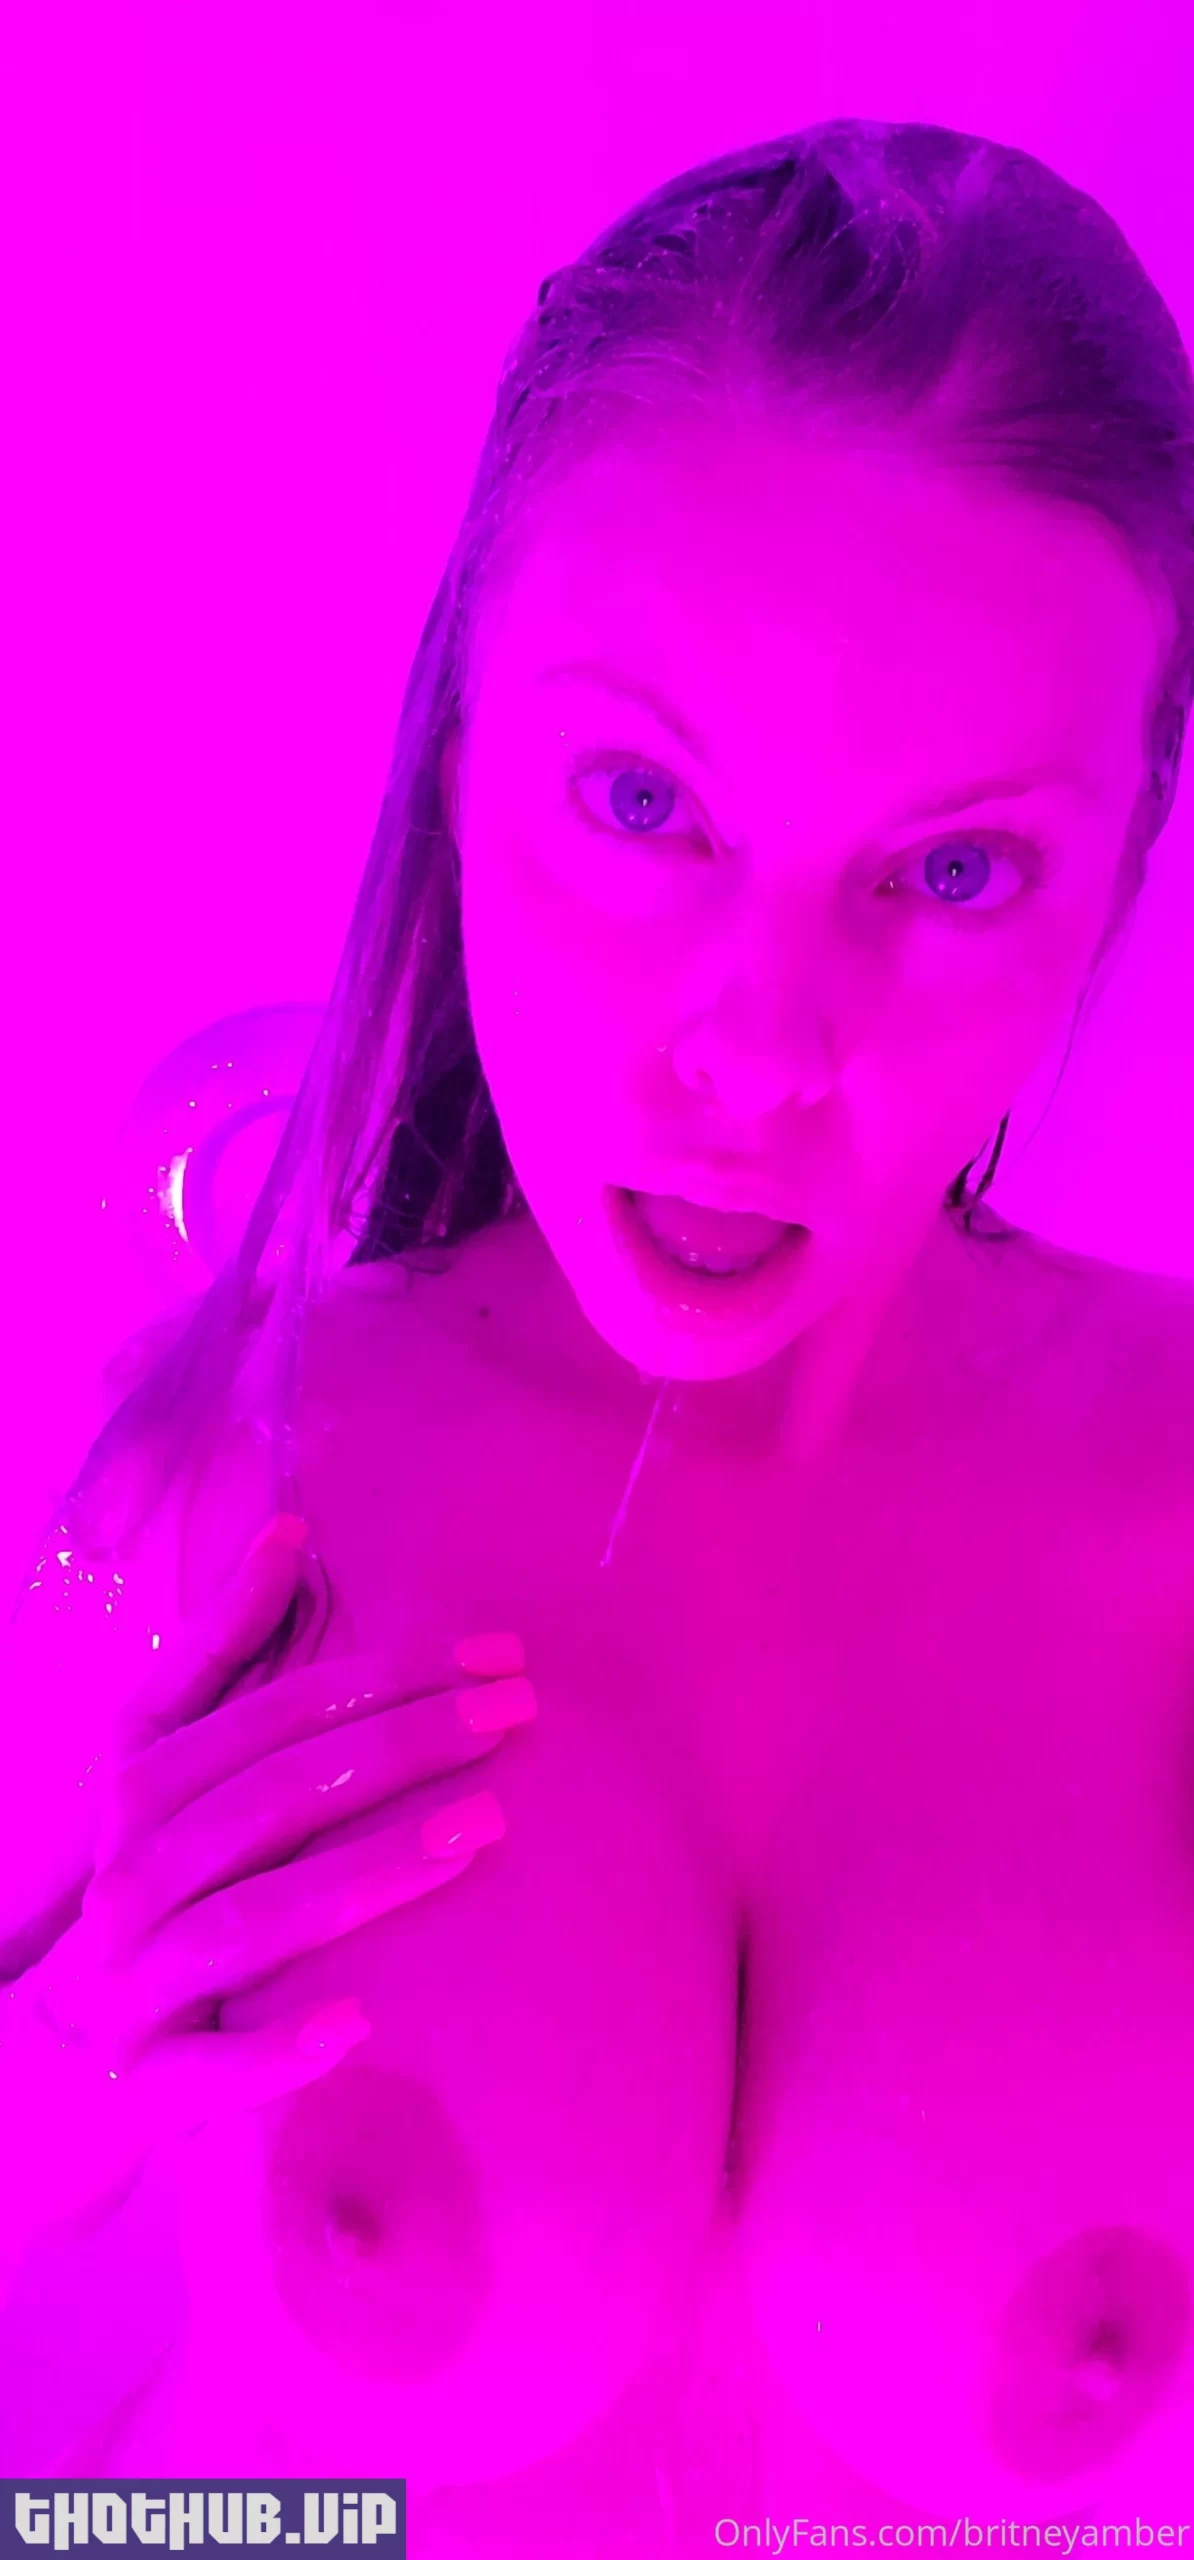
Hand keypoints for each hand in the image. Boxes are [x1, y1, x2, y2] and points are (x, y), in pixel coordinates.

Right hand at [0, 1515, 533, 2266]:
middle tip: (514, 1716)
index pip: (268, 1714)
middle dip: (398, 1747)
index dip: (382, 1676)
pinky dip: (277, 2050)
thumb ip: (221, 1649)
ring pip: (249, 1920)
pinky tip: (356, 2024)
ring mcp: (133, 1983)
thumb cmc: (135, 1889)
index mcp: (140, 1790)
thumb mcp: (158, 1762)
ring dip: (364, 1875)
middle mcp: (132, 1874)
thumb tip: (291, 1528)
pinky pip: (208, 2072)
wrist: (38, 2065)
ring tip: (480, 1833)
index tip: (499, 1653)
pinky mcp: (139, 2086)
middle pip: (270, 1798)